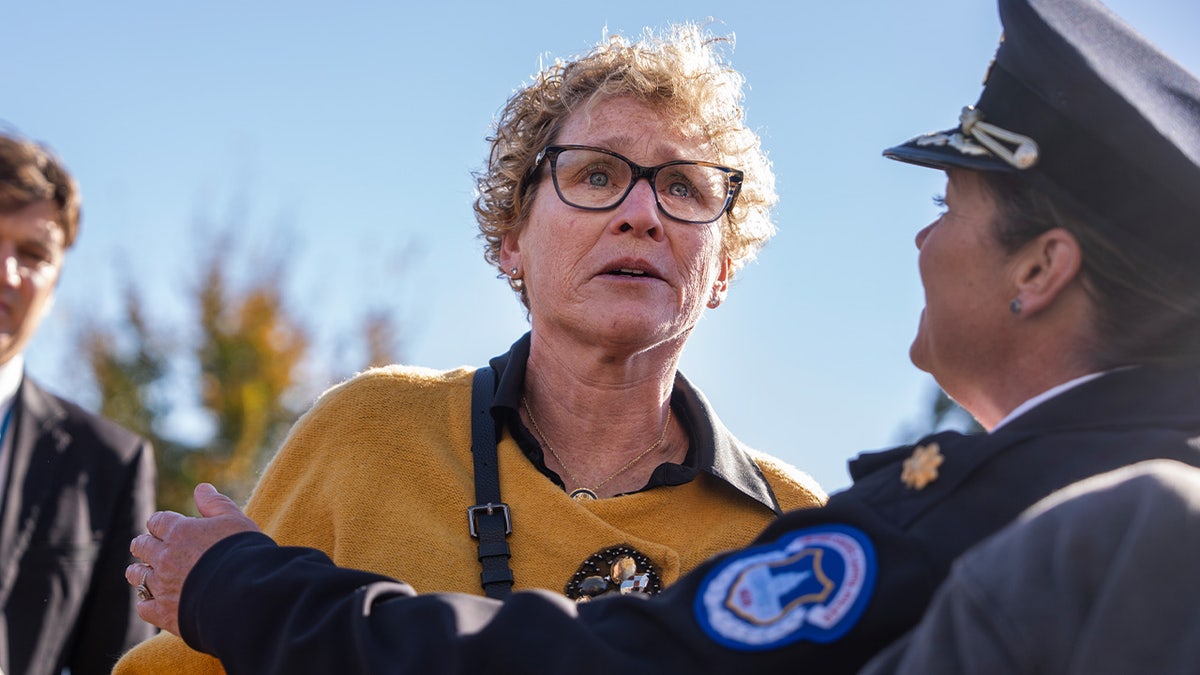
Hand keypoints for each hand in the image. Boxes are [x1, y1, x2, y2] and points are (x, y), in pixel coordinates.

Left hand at [126, 483, 260, 635]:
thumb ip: (215, 504)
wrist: (243, 594)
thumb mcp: (235, 520)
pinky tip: (151, 602)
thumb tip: (201, 488)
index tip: (161, 525)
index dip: (159, 522)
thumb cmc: (244, 553)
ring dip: (137, 571)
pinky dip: (146, 603)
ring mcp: (162, 586)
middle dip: (143, 544)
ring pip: (137, 576)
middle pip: (142, 546)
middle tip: (145, 546)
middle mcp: (164, 557)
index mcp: (180, 531)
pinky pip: (143, 606)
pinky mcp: (164, 613)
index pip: (158, 521)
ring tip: (138, 572)